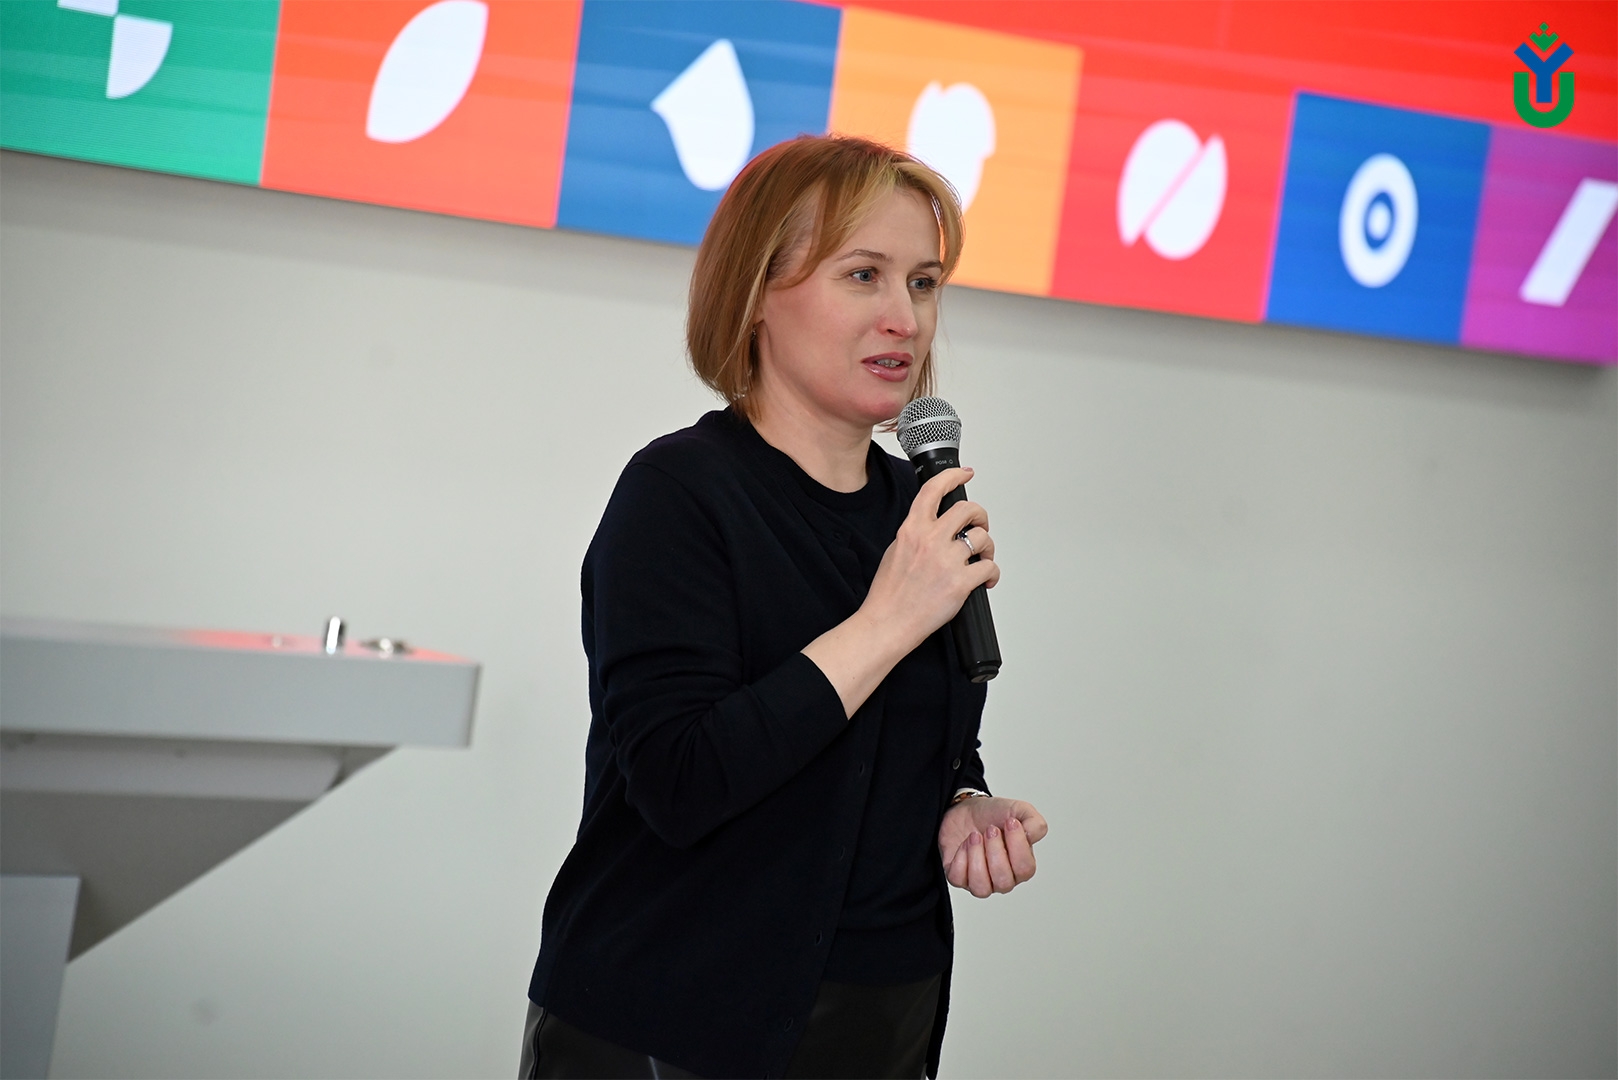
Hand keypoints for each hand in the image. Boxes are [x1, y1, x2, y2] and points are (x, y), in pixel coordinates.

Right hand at [862, 466, 998, 652]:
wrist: (888, 622)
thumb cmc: (889, 594)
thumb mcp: (895, 551)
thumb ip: (915, 535)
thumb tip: (932, 529)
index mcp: (912, 530)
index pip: (934, 490)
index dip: (954, 476)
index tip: (965, 473)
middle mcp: (930, 540)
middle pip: (968, 510)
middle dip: (980, 516)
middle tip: (980, 526)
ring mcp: (947, 561)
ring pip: (982, 539)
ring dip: (988, 548)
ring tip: (982, 559)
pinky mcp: (960, 582)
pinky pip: (989, 568)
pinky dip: (992, 574)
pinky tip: (985, 580)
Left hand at [937, 797, 1046, 897]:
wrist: (966, 809)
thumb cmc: (994, 815)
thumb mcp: (1019, 810)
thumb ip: (1034, 823)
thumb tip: (1032, 836)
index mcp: (1021, 865)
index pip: (1025, 869)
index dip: (1017, 845)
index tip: (1010, 822)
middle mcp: (1003, 878)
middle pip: (1003, 881)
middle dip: (994, 851)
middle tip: (990, 829)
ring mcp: (981, 881)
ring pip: (981, 887)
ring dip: (976, 857)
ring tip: (975, 836)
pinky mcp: (959, 878)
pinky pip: (958, 879)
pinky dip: (960, 858)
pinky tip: (964, 844)